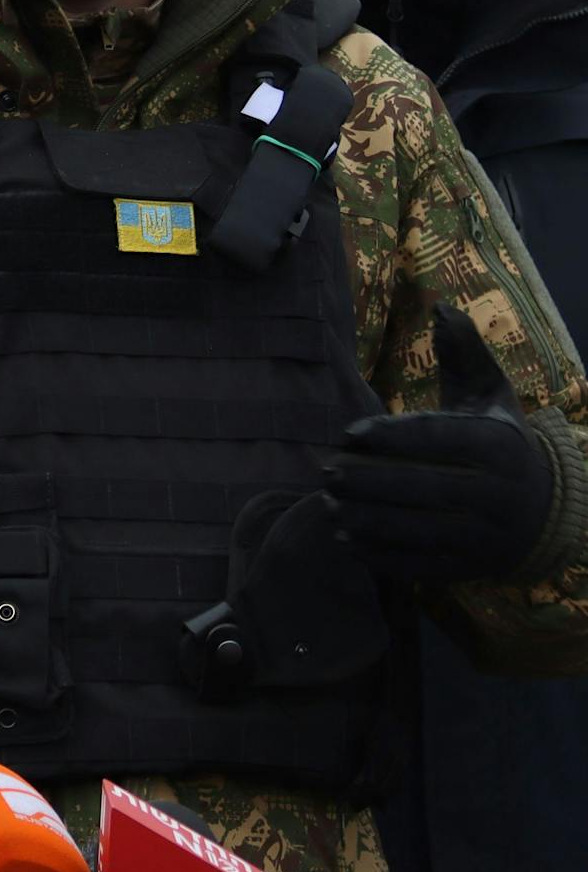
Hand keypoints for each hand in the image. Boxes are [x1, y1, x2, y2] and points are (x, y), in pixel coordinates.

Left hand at [324, 302, 552, 582]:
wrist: (546, 510)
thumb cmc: (501, 440)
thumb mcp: (490, 394)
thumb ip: (464, 352)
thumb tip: (441, 305)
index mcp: (498, 446)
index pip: (438, 439)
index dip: (390, 436)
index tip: (347, 433)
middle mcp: (497, 493)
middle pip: (423, 487)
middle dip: (368, 481)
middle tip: (325, 470)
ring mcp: (487, 535)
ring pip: (420, 529)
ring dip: (367, 519)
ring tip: (327, 503)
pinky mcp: (474, 566)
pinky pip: (424, 565)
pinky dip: (382, 556)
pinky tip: (345, 541)